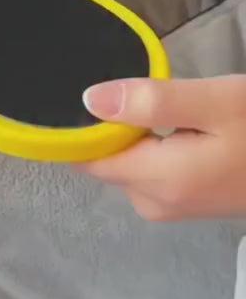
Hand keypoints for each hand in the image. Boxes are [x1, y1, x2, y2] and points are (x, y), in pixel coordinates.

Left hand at [80, 75, 245, 220]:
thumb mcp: (215, 102)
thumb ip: (151, 101)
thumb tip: (89, 101)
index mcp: (158, 181)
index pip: (88, 158)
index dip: (83, 125)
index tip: (91, 91)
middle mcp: (153, 203)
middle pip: (104, 160)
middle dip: (114, 126)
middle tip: (146, 91)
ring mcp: (168, 207)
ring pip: (126, 163)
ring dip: (136, 134)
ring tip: (167, 106)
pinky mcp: (182, 202)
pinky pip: (147, 170)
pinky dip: (153, 146)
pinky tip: (178, 126)